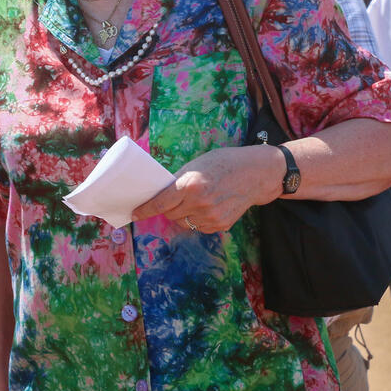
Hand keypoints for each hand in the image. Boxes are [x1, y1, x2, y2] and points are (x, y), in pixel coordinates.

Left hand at [131, 145, 282, 233]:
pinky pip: (198, 226)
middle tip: (173, 199)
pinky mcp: (220, 225)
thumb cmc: (223, 163)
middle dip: (167, 208)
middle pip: (170, 214)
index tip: (134, 213)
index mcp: (190, 185)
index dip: (145, 210)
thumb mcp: (196, 166)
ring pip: (183, 222)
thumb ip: (178, 181)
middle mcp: (200, 204)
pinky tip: (207, 206)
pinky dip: (197, 219)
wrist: (256, 174)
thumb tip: (159, 194)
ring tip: (194, 200)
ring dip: (182, 214)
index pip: (160, 203)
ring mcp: (211, 217)